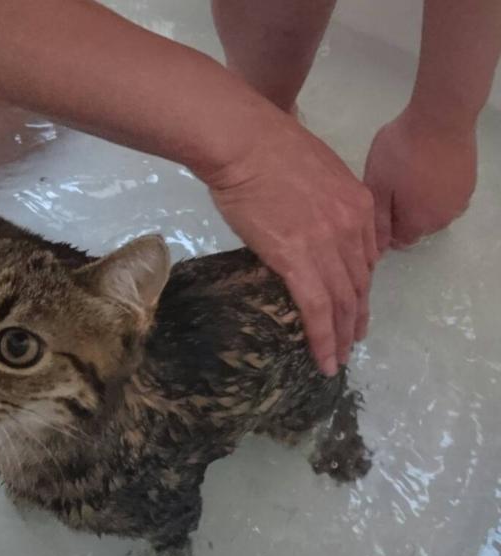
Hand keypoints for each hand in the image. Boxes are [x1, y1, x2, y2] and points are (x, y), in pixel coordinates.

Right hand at [205, 114, 377, 376]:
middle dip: (355, 318)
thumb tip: (312, 221)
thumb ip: (325, 200)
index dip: (361, 289)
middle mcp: (351, 228)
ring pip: (341, 302)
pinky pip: (317, 308)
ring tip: (337, 360)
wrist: (243, 143)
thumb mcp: (315, 169)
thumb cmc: (267, 148)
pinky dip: (322, 337)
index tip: (354, 306)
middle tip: (351, 342)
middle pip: (358, 285)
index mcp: (357, 204)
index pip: (365, 259)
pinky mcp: (297, 260)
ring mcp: (326, 245)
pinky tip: (323, 357)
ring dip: (340, 337)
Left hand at [364, 108, 476, 250]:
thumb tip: (377, 249)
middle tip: (391, 188)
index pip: (400, 241)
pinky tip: (427, 171)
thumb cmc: (401, 152)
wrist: (441, 118)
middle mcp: (443, 219)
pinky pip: (447, 197)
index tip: (379, 205)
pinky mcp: (469, 183)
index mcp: (419, 223)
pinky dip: (436, 191)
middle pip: (418, 228)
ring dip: (421, 204)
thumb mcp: (378, 186)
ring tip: (409, 178)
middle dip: (403, 216)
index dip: (386, 228)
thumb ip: (378, 220)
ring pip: (433, 213)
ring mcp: (460, 201)